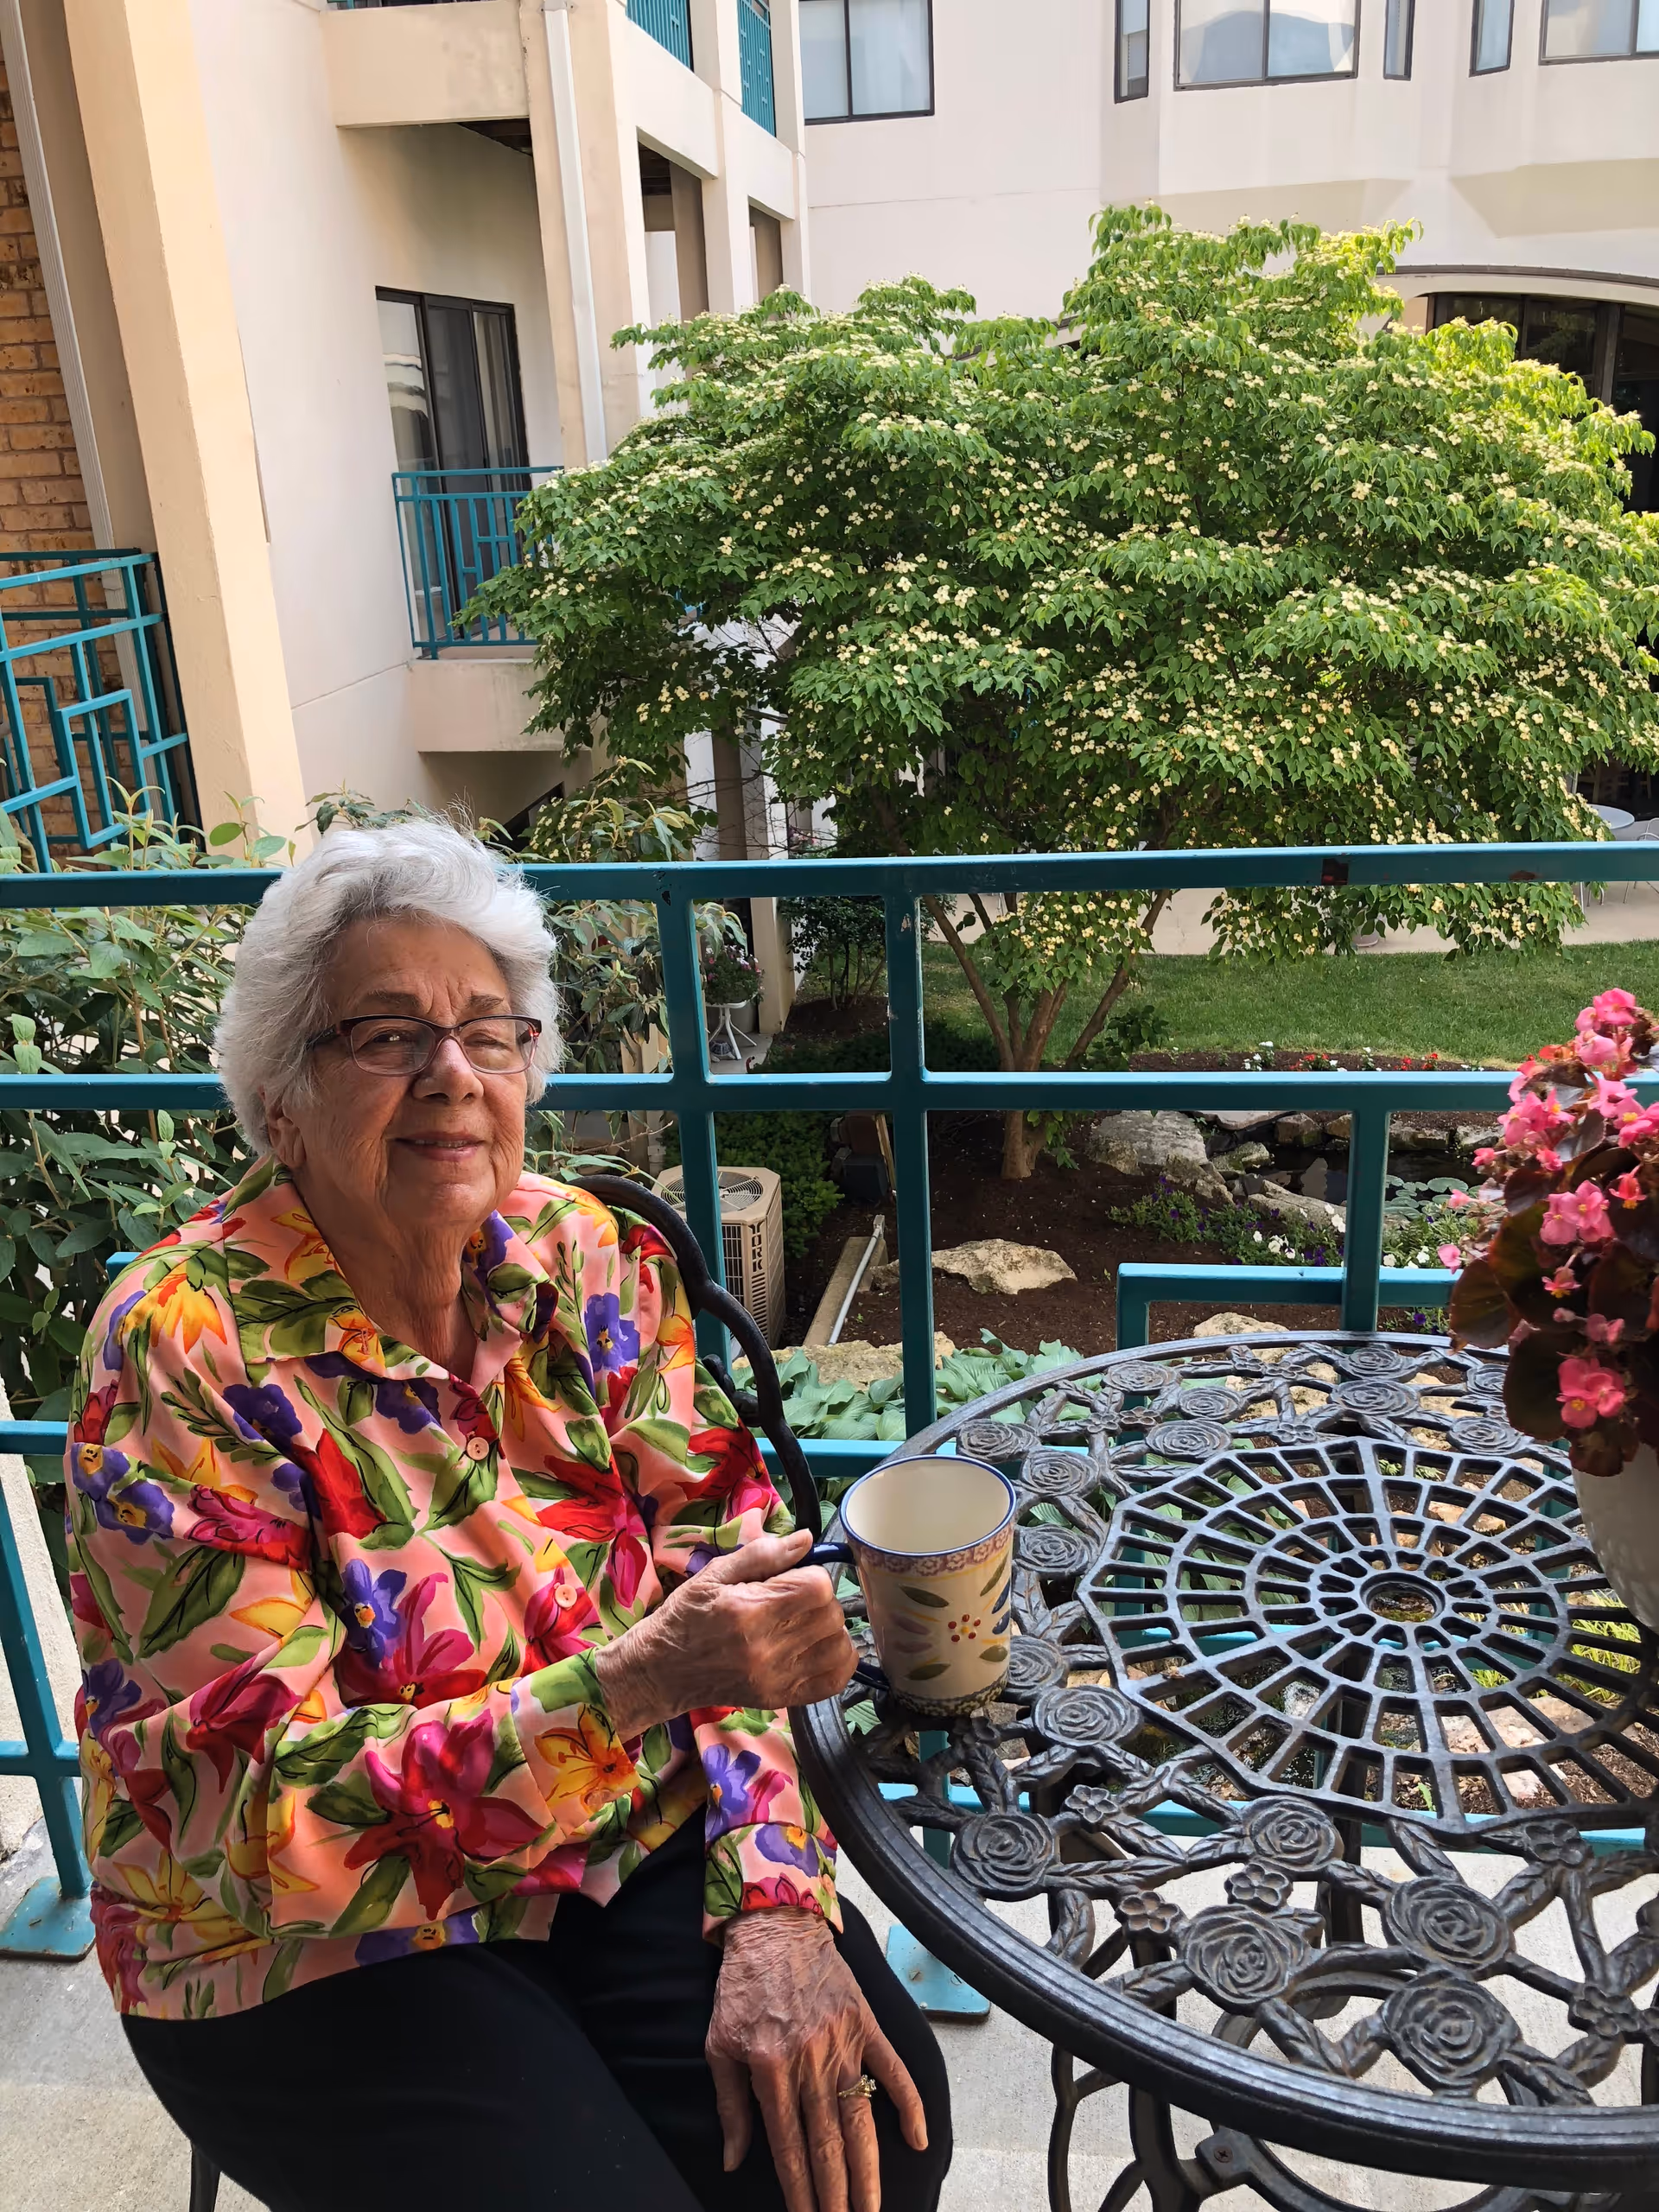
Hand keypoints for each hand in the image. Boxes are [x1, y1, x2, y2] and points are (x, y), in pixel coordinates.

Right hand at [592, 1530, 854, 1737]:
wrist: (662, 1670)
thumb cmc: (686, 1616)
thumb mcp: (715, 1574)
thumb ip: (762, 1554)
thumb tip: (806, 1539)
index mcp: (750, 1611)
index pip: (817, 1587)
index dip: (813, 1574)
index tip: (796, 1576)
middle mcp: (767, 1648)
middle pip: (831, 1615)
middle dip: (821, 1600)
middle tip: (798, 1599)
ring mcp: (777, 1678)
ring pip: (839, 1647)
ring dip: (831, 1629)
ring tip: (807, 1623)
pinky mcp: (781, 1698)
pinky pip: (834, 1681)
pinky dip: (837, 1661)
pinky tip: (819, 1647)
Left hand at [707, 1907, 926, 2211]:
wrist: (774, 1925)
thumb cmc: (741, 1987)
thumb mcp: (718, 2044)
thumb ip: (729, 2105)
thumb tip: (732, 2161)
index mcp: (769, 2069)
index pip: (788, 2147)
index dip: (800, 2191)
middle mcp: (809, 2061)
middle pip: (828, 2143)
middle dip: (837, 2194)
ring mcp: (842, 2042)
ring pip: (860, 2117)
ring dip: (869, 2169)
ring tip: (873, 2208)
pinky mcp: (865, 2023)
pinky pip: (893, 2068)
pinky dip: (908, 2104)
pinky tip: (918, 2139)